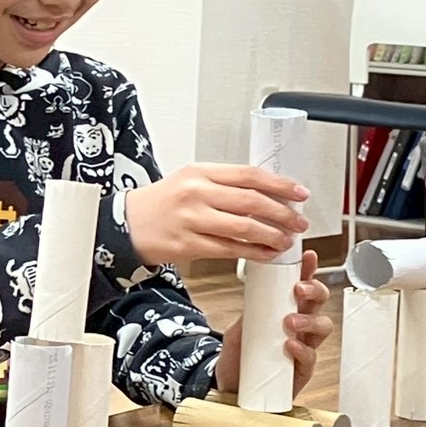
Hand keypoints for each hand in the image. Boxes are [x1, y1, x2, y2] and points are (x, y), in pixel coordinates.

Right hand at [124, 163, 308, 267]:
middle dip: (282, 212)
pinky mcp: (188, 244)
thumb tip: (264, 192)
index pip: (248, 174)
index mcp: (200, 172)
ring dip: (272, 235)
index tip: (299, 192)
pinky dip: (254, 252)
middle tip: (299, 221)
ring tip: (287, 240)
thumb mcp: (189, 181)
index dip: (279, 184)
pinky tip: (267, 254)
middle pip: (251, 200)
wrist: (125, 225)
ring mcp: (192, 219)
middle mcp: (196, 193)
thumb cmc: (160, 203)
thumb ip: (222, 184)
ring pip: (244, 227)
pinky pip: (230, 249)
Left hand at [213, 251, 331, 396]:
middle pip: (320, 302)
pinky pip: (310, 357)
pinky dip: (302, 349)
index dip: (308, 271)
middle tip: (298, 289)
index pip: (302, 286)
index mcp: (286, 310)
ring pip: (323, 327)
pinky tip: (291, 345)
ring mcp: (304, 347)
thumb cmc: (240, 355)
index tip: (307, 257)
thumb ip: (249, 313)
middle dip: (314, 291)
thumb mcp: (240, 328)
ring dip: (309, 320)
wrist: (230, 386)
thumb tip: (255, 292)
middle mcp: (300, 326)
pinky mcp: (301, 370)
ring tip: (291, 321)